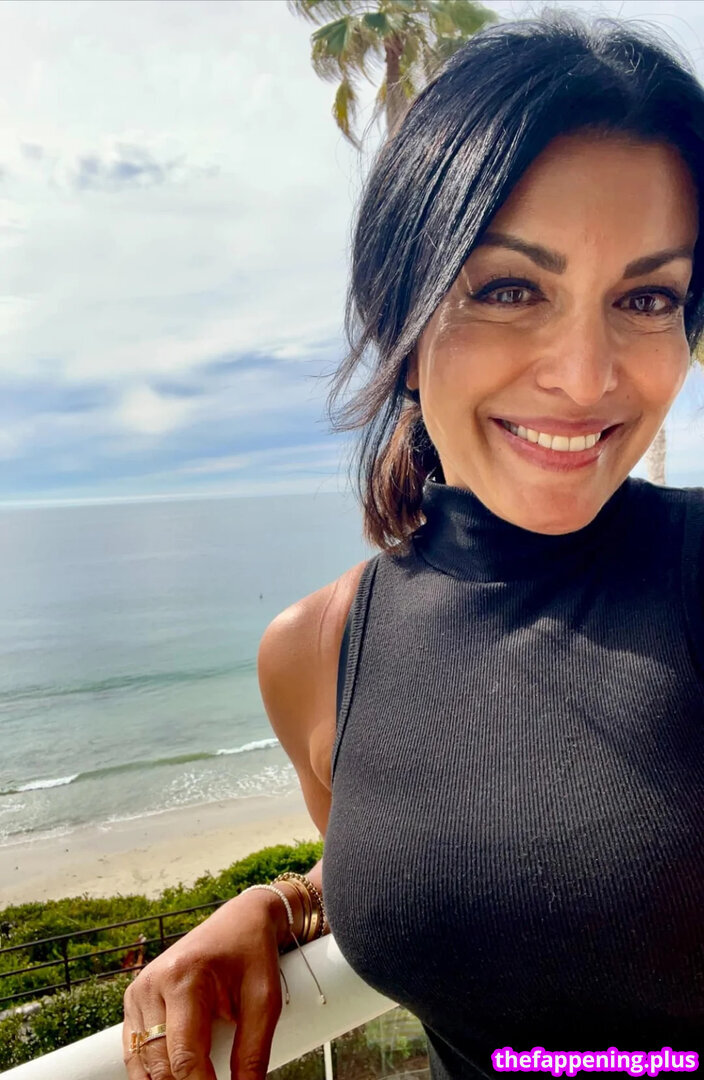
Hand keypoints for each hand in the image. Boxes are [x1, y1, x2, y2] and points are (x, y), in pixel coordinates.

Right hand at [122, 888, 289, 1079]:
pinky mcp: (134, 999)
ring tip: (200, 1079)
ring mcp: (138, 991)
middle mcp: (152, 984)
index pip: (184, 1058)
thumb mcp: (265, 1000)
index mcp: (183, 979)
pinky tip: (175, 1076)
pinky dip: (151, 1071)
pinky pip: (134, 1051)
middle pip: (159, 1066)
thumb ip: (253, 1052)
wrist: (239, 921)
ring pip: (141, 1064)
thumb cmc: (253, 956)